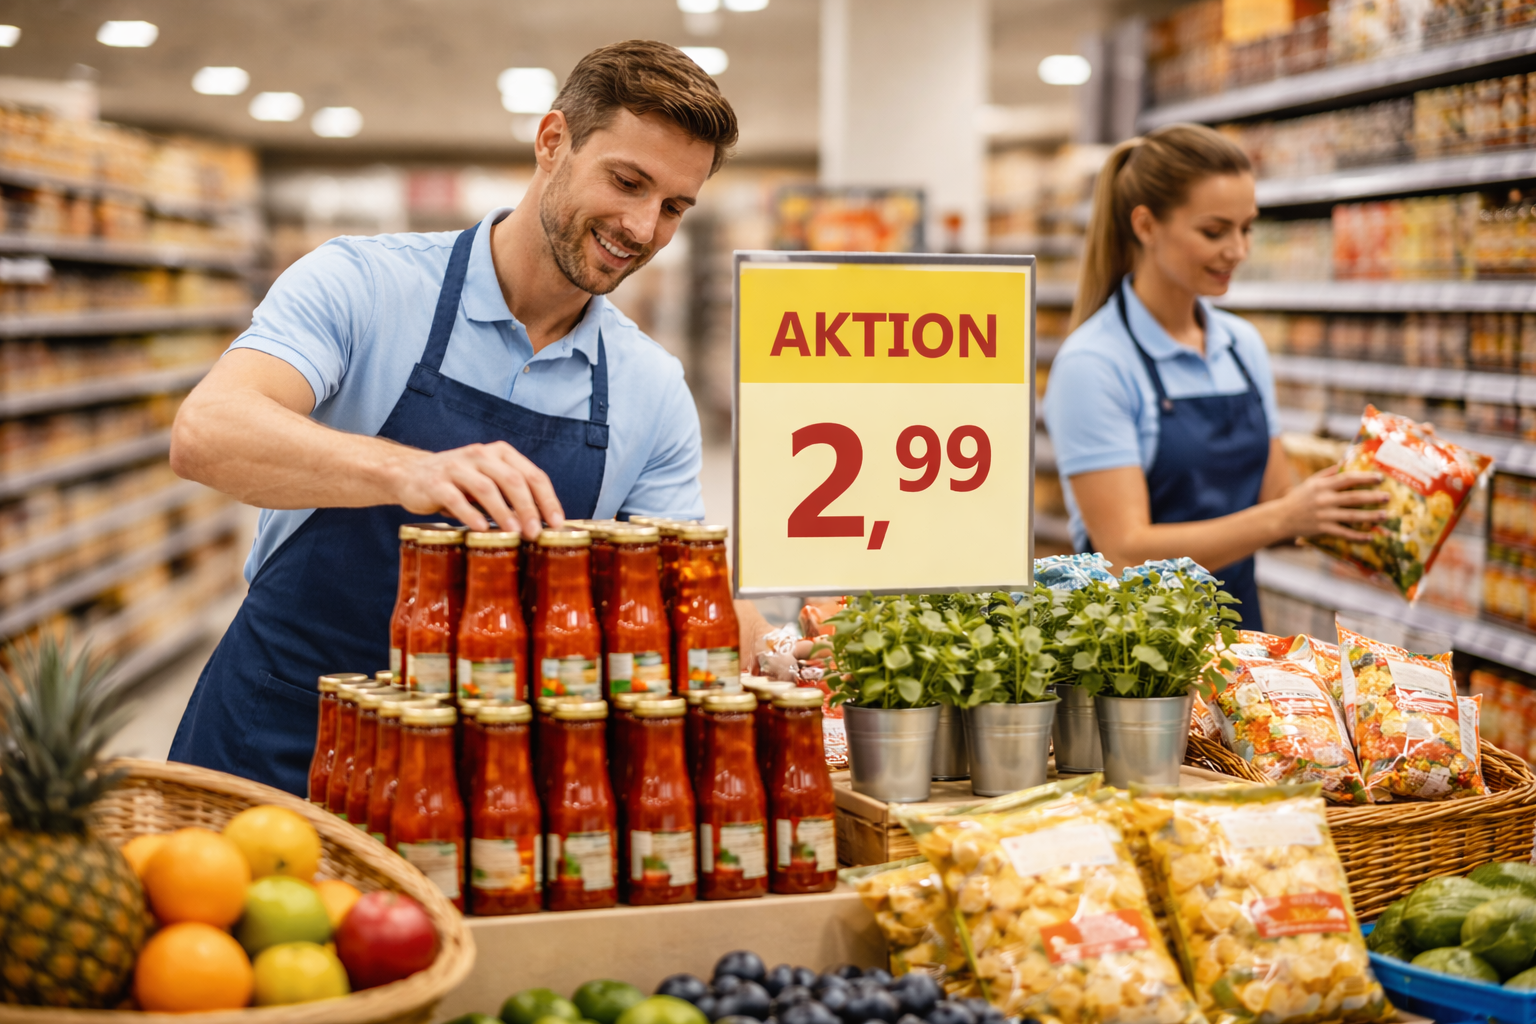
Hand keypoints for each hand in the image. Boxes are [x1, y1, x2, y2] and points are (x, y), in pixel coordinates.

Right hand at [389, 440, 563, 537]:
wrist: (411, 474)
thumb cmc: (459, 484)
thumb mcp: (489, 482)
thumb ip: (512, 495)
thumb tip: (543, 525)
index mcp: (500, 454)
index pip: (532, 474)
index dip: (548, 499)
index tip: (557, 523)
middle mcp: (480, 455)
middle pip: (512, 480)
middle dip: (528, 507)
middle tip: (536, 533)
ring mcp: (456, 467)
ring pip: (486, 488)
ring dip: (503, 512)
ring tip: (514, 533)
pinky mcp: (435, 482)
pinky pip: (455, 498)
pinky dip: (470, 515)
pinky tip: (482, 529)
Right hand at [1272, 463, 1390, 541]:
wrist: (1281, 517)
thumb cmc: (1297, 498)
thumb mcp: (1310, 482)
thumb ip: (1328, 474)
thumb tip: (1345, 463)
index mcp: (1322, 486)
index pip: (1347, 479)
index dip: (1364, 478)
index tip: (1380, 478)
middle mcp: (1324, 499)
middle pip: (1353, 497)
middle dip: (1373, 497)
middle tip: (1388, 497)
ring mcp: (1324, 515)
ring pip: (1352, 516)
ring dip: (1370, 516)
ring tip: (1384, 515)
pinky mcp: (1322, 529)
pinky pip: (1343, 533)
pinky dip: (1357, 536)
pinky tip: (1370, 536)